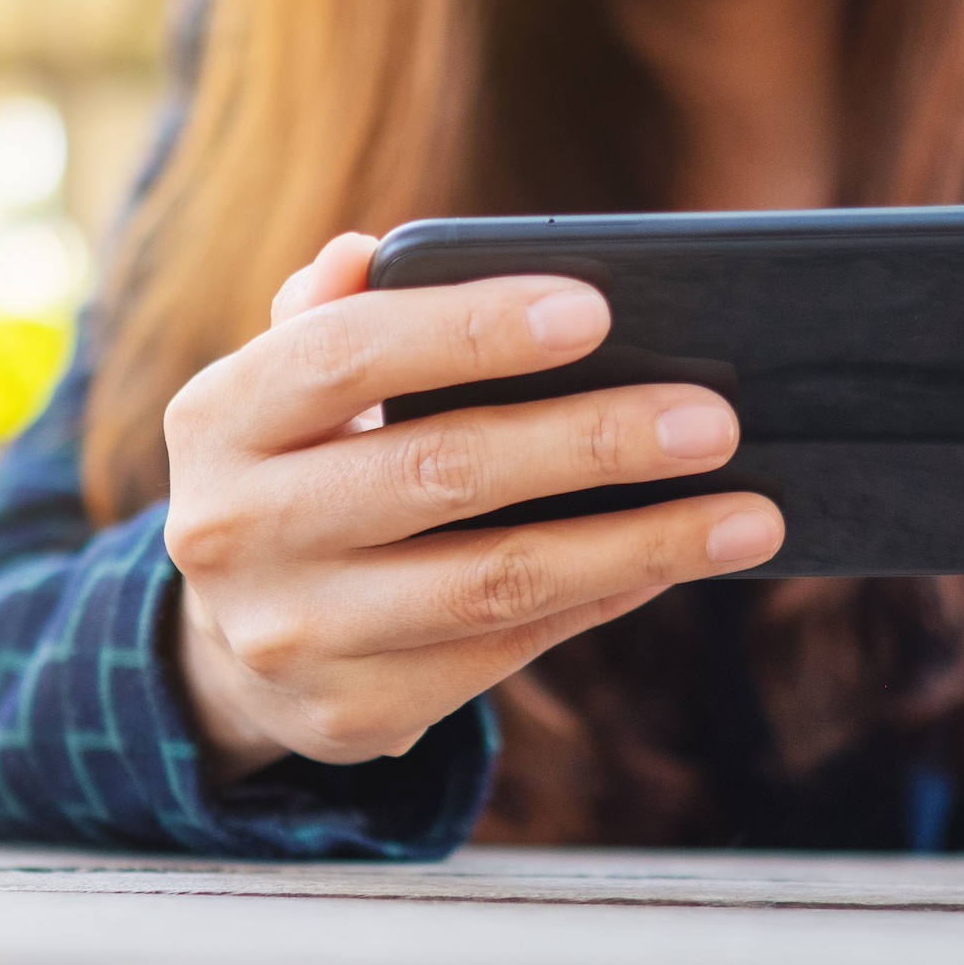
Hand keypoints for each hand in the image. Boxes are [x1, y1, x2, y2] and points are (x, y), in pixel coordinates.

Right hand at [165, 233, 784, 784]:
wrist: (235, 647)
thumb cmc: (299, 473)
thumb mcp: (284, 390)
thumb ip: (330, 315)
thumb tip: (372, 251)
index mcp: (218, 419)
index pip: (347, 353)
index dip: (469, 328)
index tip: (595, 310)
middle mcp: (235, 531)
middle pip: (440, 472)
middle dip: (592, 441)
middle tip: (713, 421)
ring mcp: (292, 634)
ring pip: (492, 581)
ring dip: (637, 543)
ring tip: (745, 515)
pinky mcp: (350, 714)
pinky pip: (506, 651)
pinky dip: (603, 598)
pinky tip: (674, 561)